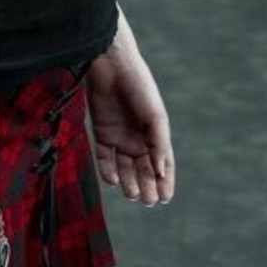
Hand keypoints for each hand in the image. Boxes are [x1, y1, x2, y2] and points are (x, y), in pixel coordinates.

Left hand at [85, 20, 174, 206]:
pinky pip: (104, 156)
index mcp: (155, 134)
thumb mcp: (154, 116)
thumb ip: (158, 144)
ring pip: (124, 167)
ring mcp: (119, 135)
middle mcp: (138, 138)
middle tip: (148, 201)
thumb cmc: (139, 87)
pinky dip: (107, 170)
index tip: (165, 198)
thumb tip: (160, 172)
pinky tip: (112, 180)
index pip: (163, 164)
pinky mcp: (101, 131)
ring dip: (128, 182)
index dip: (165, 181)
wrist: (112, 65)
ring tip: (132, 194)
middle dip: (147, 186)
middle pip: (143, 169)